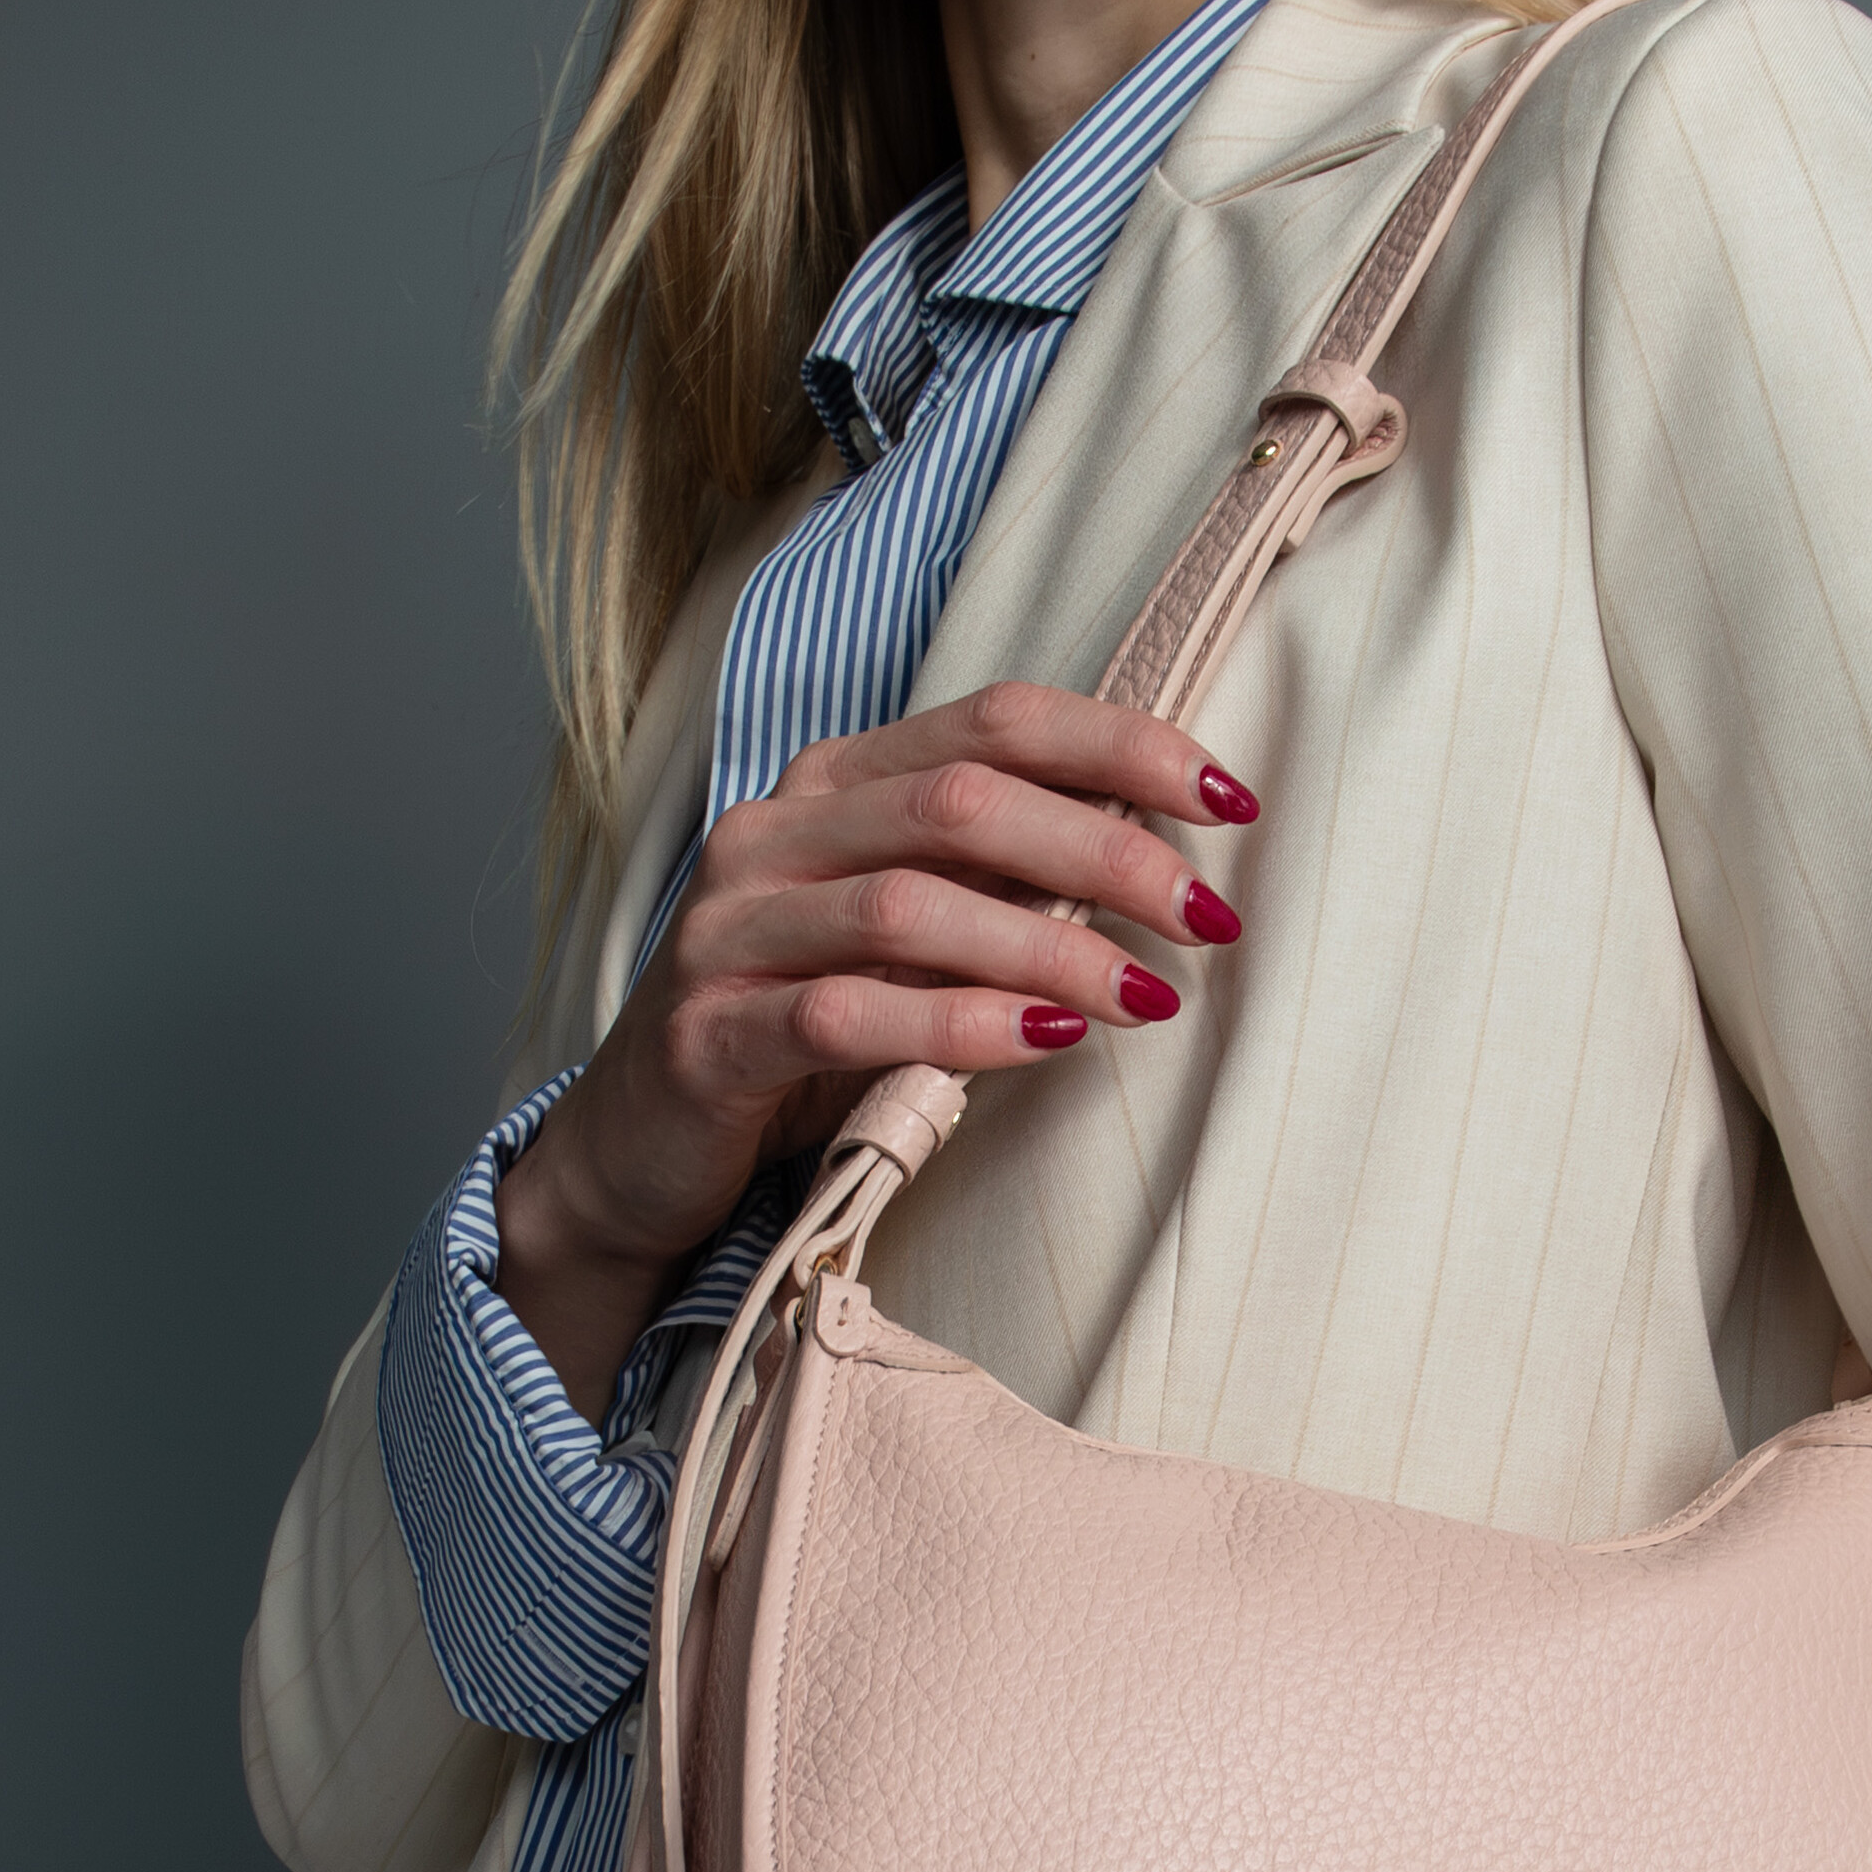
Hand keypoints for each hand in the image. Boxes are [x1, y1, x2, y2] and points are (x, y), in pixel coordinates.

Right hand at [494, 682, 1257, 1413]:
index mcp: (832, 783)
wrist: (641, 1149)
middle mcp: (773, 833)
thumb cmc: (803, 1030)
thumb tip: (1160, 856)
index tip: (1230, 801)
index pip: (994, 722)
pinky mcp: (706, 1035)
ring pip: (909, 907)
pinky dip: (957, 1025)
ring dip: (1048, 948)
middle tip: (1206, 919)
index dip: (1121, 746)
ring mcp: (728, 930)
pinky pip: (845, 1016)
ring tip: (1145, 996)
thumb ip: (998, 883)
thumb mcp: (908, 938)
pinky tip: (1045, 1043)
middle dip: (1105, 851)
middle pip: (962, 803)